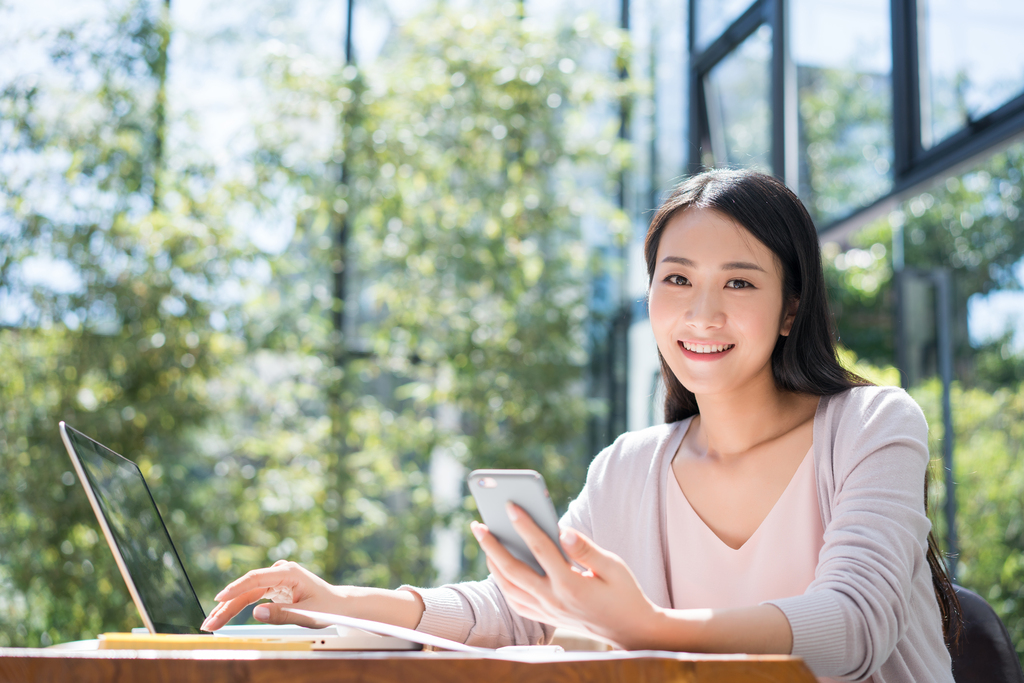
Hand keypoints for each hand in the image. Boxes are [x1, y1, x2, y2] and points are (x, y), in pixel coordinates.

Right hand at [201, 559, 343, 630]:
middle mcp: (280, 572)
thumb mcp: (306, 614)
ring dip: (229, 607)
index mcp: (288, 573)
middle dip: (226, 605)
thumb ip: (281, 614)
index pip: (255, 579)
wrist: (339, 604)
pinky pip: (253, 595)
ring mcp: (277, 577)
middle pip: (247, 588)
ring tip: (211, 622)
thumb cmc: (327, 607)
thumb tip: (256, 613)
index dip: (235, 589)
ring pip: (247, 592)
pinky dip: (239, 605)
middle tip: (209, 623)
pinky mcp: (275, 585)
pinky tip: (224, 614)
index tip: (219, 599)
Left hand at [472, 504, 661, 648]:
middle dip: (492, 545)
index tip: (509, 505)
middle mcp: (553, 600)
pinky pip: (516, 602)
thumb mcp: (614, 567)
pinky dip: (503, 584)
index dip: (524, 524)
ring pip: (509, 588)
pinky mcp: (546, 618)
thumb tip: (563, 530)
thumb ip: (587, 549)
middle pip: (513, 570)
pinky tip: (499, 568)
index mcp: (570, 584)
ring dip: (493, 564)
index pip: (540, 548)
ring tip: (485, 542)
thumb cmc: (624, 593)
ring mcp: (547, 611)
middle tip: (478, 524)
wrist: (629, 630)